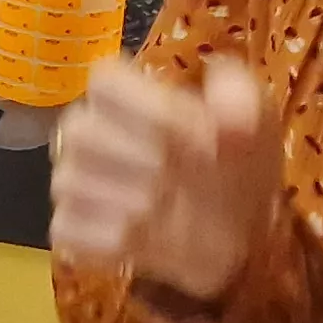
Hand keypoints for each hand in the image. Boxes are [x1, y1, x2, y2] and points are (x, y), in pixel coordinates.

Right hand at [52, 57, 280, 301]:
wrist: (237, 232)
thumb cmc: (235, 164)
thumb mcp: (255, 121)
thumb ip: (240, 101)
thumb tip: (227, 119)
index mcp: (124, 95)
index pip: (103, 81)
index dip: (149, 108)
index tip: (193, 134)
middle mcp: (87, 132)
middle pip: (81, 130)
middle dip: (139, 158)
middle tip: (178, 177)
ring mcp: (73, 182)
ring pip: (69, 180)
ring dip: (127, 200)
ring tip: (165, 209)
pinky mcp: (71, 231)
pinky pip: (67, 229)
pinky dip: (107, 239)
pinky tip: (143, 241)